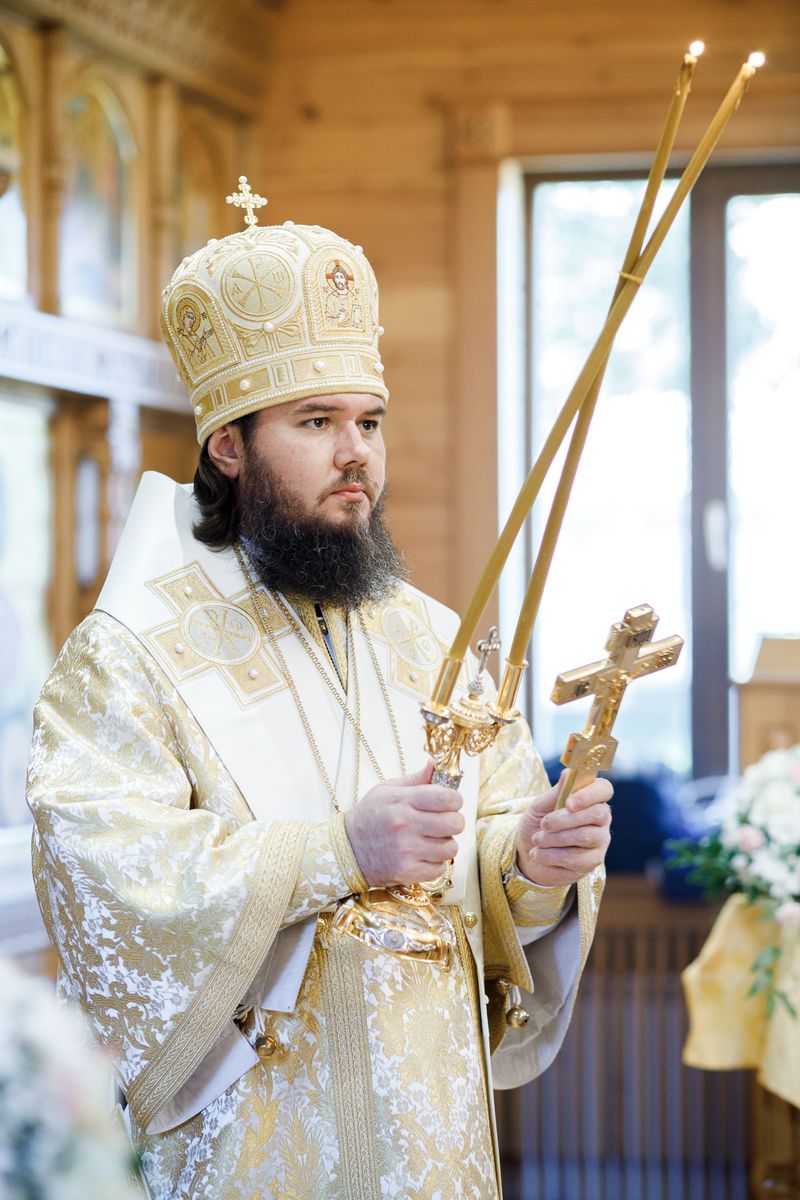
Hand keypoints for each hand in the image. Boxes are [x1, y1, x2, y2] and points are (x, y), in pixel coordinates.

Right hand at [344, 759, 464, 887]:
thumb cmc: (369, 817)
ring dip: (445, 844)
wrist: (347, 850)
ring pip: (450, 848)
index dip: (455, 800)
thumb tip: (436, 763)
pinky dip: (436, 862)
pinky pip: (440, 868)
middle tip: (444, 822)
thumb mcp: (387, 790)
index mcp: (402, 801)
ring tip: (432, 840)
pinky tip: (423, 855)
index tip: (451, 802)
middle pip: (454, 823)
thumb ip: (416, 779)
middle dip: (454, 821)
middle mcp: (405, 825)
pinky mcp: (407, 872)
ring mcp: (407, 850)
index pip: (446, 798)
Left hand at [515, 771, 611, 887]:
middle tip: (544, 825)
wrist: (528, 854)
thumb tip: (568, 773)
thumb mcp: (540, 806)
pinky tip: (539, 854)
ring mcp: (600, 841)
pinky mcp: (593, 862)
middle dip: (565, 819)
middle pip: (597, 814)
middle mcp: (601, 819)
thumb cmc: (538, 825)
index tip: (569, 803)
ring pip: (585, 836)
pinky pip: (576, 858)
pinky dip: (552, 855)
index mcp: (591, 799)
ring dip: (554, 839)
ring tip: (537, 840)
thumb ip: (555, 793)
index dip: (589, 794)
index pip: (604, 790)